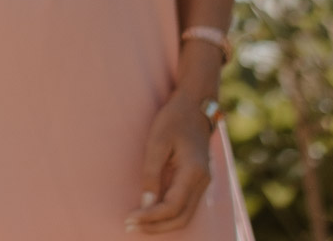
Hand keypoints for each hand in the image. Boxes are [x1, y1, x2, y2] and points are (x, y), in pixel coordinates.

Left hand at [124, 90, 214, 233]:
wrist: (195, 105)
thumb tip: (146, 204)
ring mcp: (203, 183)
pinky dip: (169, 215)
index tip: (129, 219)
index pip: (172, 207)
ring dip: (162, 224)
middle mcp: (203, 182)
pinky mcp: (198, 181)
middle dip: (155, 226)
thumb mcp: (157, 142)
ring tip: (137, 224)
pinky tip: (151, 214)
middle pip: (180, 218)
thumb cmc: (174, 119)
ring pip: (185, 216)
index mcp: (193, 173)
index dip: (150, 217)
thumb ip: (152, 174)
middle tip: (129, 226)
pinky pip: (186, 207)